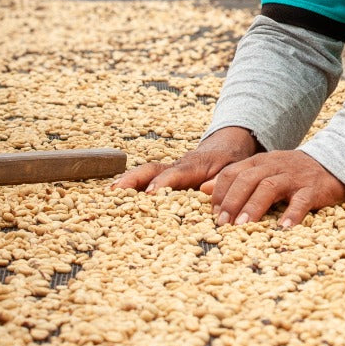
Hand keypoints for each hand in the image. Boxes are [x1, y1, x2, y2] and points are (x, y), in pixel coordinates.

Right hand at [111, 126, 259, 192]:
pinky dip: (131, 186)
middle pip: (153, 170)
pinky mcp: (165, 176)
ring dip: (128, 182)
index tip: (152, 193)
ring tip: (110, 195)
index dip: (164, 182)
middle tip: (117, 191)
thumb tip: (206, 190)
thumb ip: (222, 179)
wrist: (227, 148)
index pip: (177, 173)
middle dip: (135, 180)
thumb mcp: (234, 169)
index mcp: (195, 165)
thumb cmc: (231, 162)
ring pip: (146, 173)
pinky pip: (147, 179)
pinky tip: (116, 197)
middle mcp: (177, 166)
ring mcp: (169, 170)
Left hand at [209, 149, 344, 228]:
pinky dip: (292, 214)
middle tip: (223, 224)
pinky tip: (284, 229)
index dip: (220, 193)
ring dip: (254, 207)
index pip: (233, 173)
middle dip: (233, 201)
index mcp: (259, 162)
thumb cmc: (290, 173)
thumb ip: (235, 178)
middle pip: (248, 179)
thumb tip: (204, 189)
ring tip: (243, 226)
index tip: (213, 215)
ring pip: (270, 187)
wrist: (331, 163)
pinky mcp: (312, 188)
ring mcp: (294, 176)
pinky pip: (301, 200)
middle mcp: (274, 166)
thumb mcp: (262, 170)